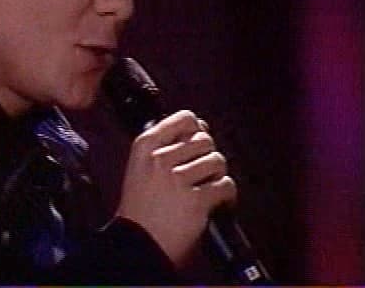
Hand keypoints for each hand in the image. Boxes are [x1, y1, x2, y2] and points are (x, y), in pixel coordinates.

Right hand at [116, 109, 236, 266]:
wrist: (137, 245)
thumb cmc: (139, 209)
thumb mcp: (141, 167)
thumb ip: (164, 146)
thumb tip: (199, 129)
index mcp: (144, 146)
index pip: (183, 118)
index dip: (197, 129)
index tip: (198, 139)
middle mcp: (160, 159)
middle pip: (204, 139)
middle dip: (208, 155)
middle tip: (203, 171)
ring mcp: (178, 179)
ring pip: (217, 161)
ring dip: (218, 174)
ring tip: (210, 187)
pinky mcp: (196, 200)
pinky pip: (225, 185)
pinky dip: (227, 195)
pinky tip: (219, 202)